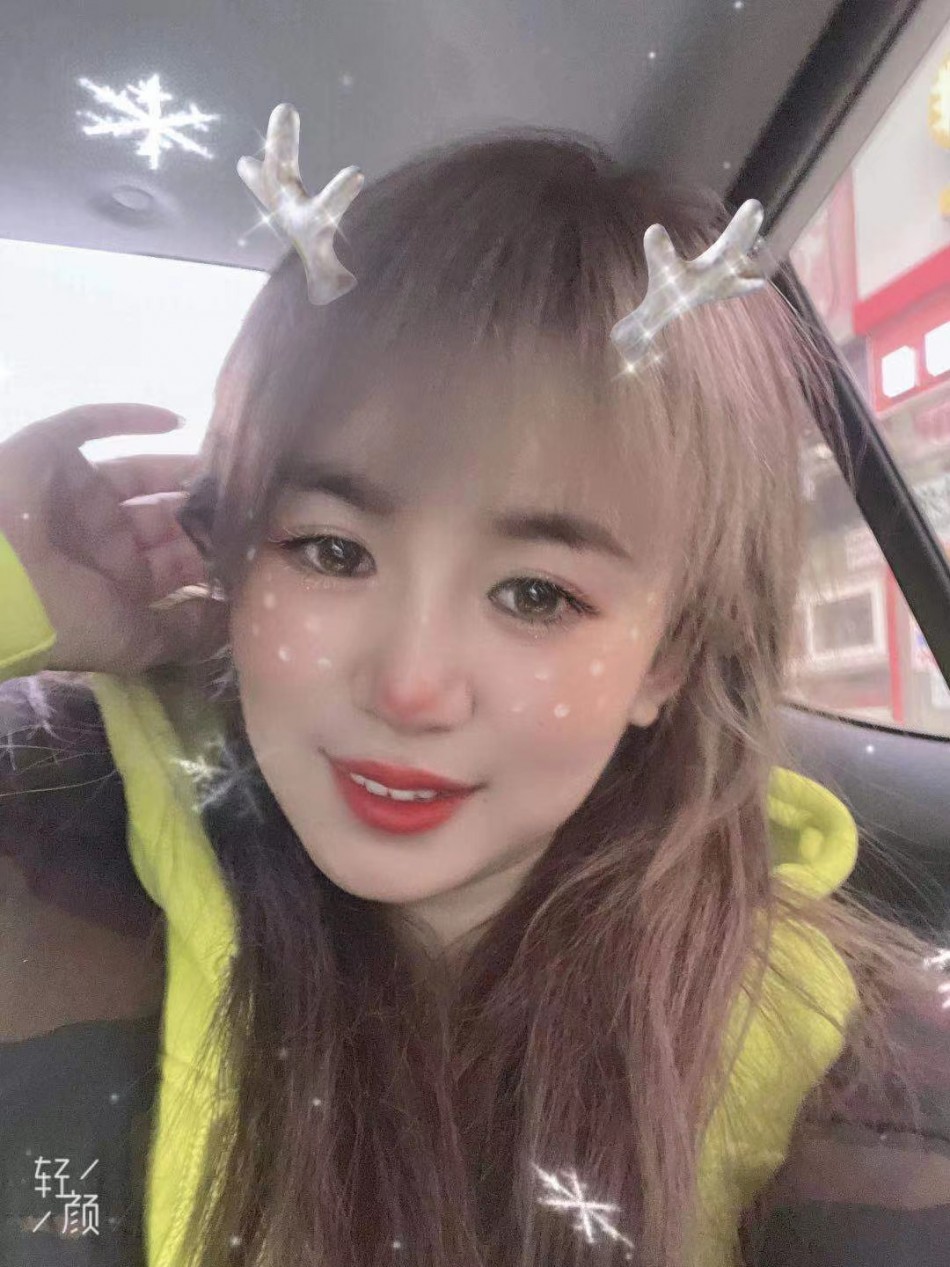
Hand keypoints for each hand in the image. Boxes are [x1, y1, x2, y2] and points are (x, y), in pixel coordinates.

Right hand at [0, 403, 229, 674]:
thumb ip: (186, 630)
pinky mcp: (48, 453)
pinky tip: (175, 418)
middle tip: (253, 491)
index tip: (259, 534)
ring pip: (136, 472)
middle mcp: (98, 539)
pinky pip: (88, 424)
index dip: (212, 549)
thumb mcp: (136, 639)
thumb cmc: (65, 617)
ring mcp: (73, 496)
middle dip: (203, 506)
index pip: (175, 561)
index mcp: (116, 582)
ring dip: (178, 466)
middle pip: (162, 515)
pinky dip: (128, 418)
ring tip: (228, 459)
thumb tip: (234, 618)